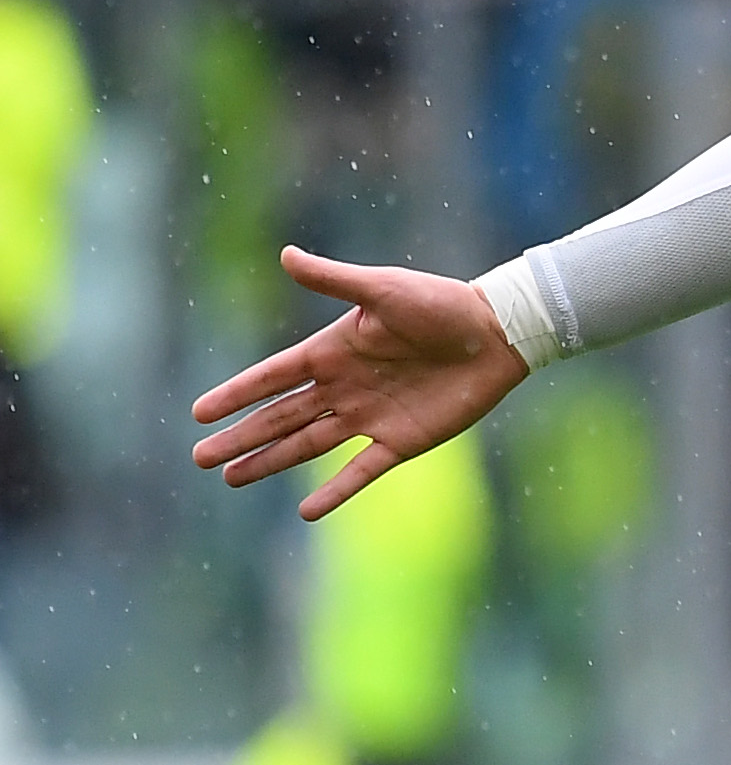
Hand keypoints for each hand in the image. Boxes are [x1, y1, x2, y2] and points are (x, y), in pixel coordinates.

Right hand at [189, 247, 529, 520]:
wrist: (497, 333)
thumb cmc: (441, 304)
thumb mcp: (383, 289)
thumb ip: (334, 281)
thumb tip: (285, 255)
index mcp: (332, 352)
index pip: (271, 377)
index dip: (236, 394)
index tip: (199, 413)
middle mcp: (344, 387)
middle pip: (280, 417)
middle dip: (241, 437)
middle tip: (200, 458)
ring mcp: (370, 416)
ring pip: (308, 444)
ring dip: (270, 461)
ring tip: (232, 477)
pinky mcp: (403, 441)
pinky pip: (361, 470)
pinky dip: (336, 491)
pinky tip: (307, 509)